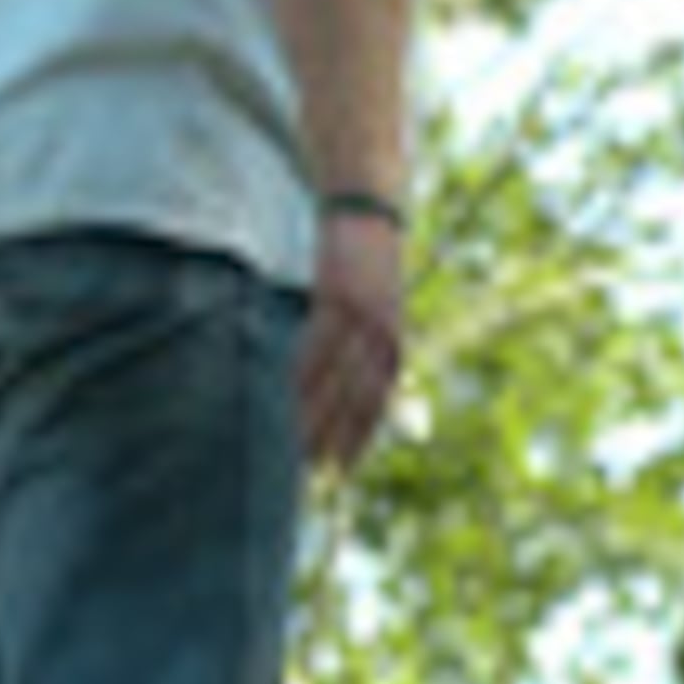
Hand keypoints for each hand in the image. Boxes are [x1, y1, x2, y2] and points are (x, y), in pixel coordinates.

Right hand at [298, 207, 407, 473]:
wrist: (368, 211)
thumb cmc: (367, 265)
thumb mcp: (377, 308)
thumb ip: (367, 346)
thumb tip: (350, 384)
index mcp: (394, 342)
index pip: (378, 403)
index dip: (361, 438)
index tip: (343, 471)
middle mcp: (383, 333)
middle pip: (360, 397)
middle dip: (338, 437)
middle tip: (317, 471)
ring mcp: (362, 314)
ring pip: (339, 375)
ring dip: (318, 413)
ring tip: (299, 443)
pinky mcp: (339, 293)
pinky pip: (319, 339)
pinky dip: (305, 367)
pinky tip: (290, 391)